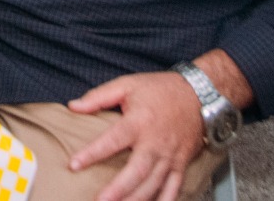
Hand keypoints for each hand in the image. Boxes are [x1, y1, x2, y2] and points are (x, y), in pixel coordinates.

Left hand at [67, 71, 205, 200]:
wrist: (200, 94)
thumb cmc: (161, 89)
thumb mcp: (127, 85)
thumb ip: (98, 97)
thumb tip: (73, 106)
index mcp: (139, 121)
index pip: (112, 140)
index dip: (92, 153)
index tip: (74, 165)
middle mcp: (155, 142)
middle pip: (137, 171)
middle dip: (119, 189)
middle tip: (101, 200)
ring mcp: (170, 156)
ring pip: (153, 184)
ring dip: (136, 199)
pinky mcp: (181, 164)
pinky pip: (173, 188)